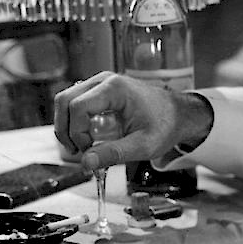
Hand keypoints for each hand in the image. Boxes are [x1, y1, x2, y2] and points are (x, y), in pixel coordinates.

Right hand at [53, 72, 210, 172]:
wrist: (177, 114)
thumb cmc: (164, 125)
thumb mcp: (142, 146)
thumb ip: (113, 154)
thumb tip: (86, 162)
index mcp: (114, 89)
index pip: (78, 107)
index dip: (77, 133)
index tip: (89, 150)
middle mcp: (103, 81)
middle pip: (65, 101)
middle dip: (65, 130)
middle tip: (78, 151)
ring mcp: (99, 84)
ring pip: (65, 101)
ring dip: (66, 126)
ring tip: (81, 147)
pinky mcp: (98, 91)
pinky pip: (74, 103)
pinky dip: (73, 122)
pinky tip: (85, 138)